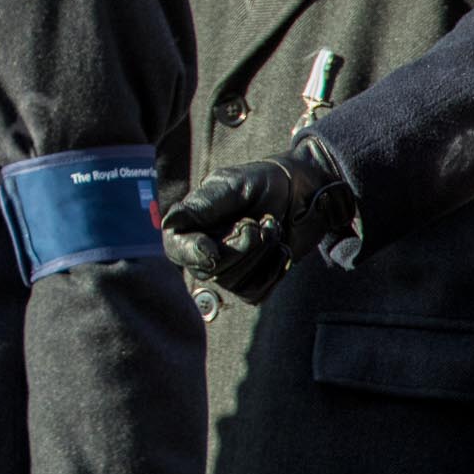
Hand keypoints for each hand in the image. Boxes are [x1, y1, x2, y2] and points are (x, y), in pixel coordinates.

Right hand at [162, 138, 355, 302]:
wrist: (305, 192)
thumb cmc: (264, 181)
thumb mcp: (233, 185)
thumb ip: (203, 206)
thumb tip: (169, 223)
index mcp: (191, 222)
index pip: (178, 248)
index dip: (192, 253)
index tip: (212, 250)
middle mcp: (204, 249)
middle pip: (212, 270)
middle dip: (243, 248)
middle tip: (260, 222)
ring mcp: (228, 268)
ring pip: (235, 282)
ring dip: (262, 255)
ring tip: (273, 227)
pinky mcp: (252, 280)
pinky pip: (256, 292)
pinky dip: (274, 271)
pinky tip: (282, 248)